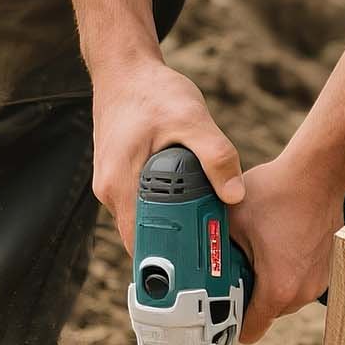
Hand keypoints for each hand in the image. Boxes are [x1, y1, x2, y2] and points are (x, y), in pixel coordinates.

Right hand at [91, 57, 243, 250]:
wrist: (123, 70)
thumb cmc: (153, 91)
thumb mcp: (192, 118)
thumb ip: (216, 156)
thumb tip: (234, 196)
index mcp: (120, 184)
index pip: (139, 242)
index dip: (165, 262)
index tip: (192, 275)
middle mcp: (110, 190)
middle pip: (141, 236)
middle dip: (172, 248)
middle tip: (208, 258)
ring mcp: (111, 185)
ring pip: (141, 221)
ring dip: (168, 228)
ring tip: (202, 234)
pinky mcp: (118, 177)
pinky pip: (140, 205)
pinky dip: (161, 210)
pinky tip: (186, 206)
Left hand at [229, 154, 344, 344]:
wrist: (319, 172)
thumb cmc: (278, 192)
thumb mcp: (231, 220)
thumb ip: (211, 248)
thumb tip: (187, 262)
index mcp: (278, 288)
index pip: (250, 331)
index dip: (230, 323)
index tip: (218, 310)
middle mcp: (303, 292)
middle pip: (266, 314)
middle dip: (248, 298)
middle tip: (235, 271)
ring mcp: (319, 282)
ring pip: (283, 299)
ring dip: (268, 285)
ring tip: (258, 255)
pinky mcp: (327, 269)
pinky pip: (298, 283)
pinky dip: (286, 273)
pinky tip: (277, 247)